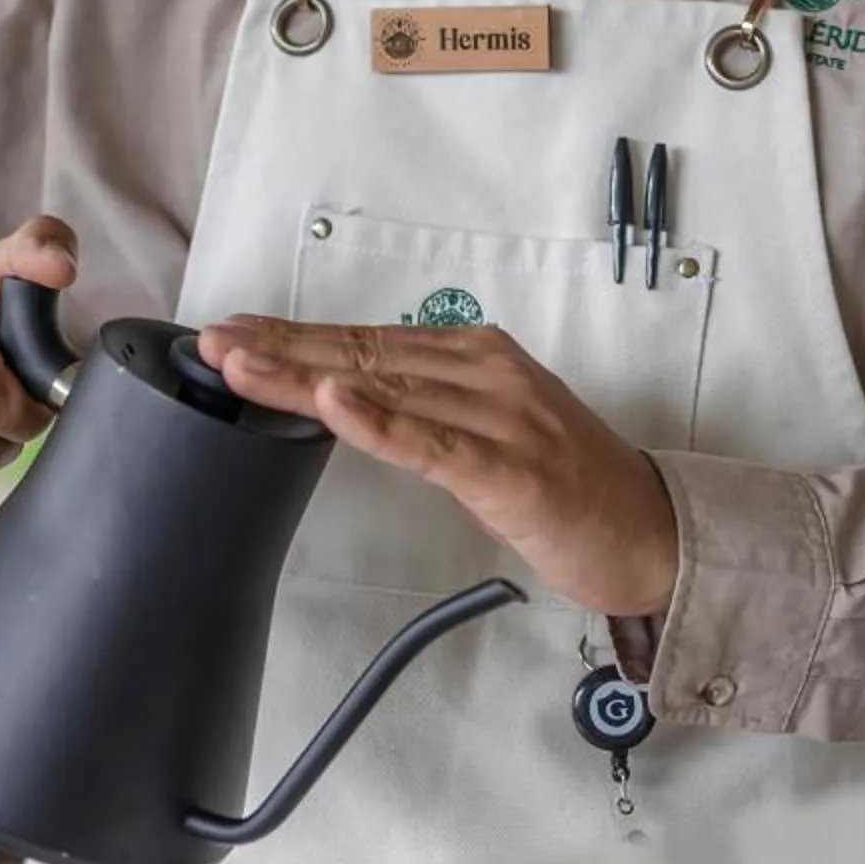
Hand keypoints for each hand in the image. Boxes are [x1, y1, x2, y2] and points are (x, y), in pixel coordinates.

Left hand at [191, 316, 677, 616]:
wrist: (652, 531)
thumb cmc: (571, 487)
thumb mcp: (490, 430)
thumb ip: (429, 408)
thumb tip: (349, 398)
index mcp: (478, 356)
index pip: (368, 340)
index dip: (296, 336)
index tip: (234, 332)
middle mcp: (486, 371)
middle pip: (364, 356)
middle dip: (282, 348)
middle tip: (212, 340)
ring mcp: (500, 416)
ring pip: (384, 390)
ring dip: (304, 377)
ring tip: (243, 365)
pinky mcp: (509, 469)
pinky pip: (429, 442)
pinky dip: (377, 423)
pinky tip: (331, 405)